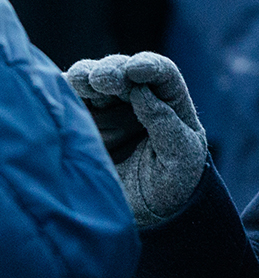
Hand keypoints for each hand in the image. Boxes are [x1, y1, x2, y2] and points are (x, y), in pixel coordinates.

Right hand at [66, 53, 206, 225]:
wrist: (147, 212)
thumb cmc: (173, 181)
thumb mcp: (181, 156)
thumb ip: (166, 125)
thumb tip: (141, 92)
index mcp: (170, 100)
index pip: (162, 73)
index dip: (150, 66)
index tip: (136, 70)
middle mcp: (137, 97)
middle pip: (123, 71)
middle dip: (113, 70)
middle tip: (103, 79)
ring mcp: (107, 109)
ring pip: (91, 80)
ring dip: (85, 76)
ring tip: (82, 82)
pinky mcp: (81, 123)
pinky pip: (68, 103)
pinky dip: (61, 94)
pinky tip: (57, 93)